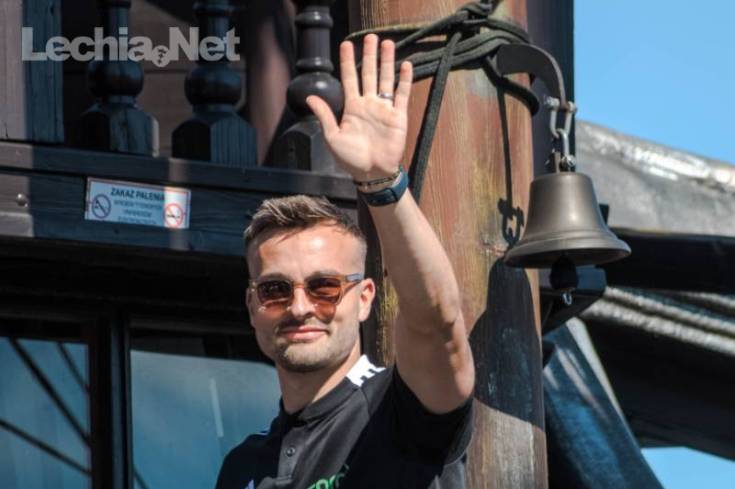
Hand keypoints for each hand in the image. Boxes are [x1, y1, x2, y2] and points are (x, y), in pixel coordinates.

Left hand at [306, 34, 412, 180]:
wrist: (372, 174)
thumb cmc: (351, 159)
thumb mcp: (332, 137)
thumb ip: (324, 115)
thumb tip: (310, 97)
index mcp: (352, 107)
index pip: (349, 78)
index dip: (348, 61)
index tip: (346, 44)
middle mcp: (368, 104)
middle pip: (369, 73)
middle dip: (369, 55)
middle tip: (371, 36)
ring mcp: (384, 109)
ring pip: (385, 79)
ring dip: (387, 61)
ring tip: (387, 43)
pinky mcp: (398, 116)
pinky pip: (402, 95)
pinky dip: (404, 80)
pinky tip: (405, 65)